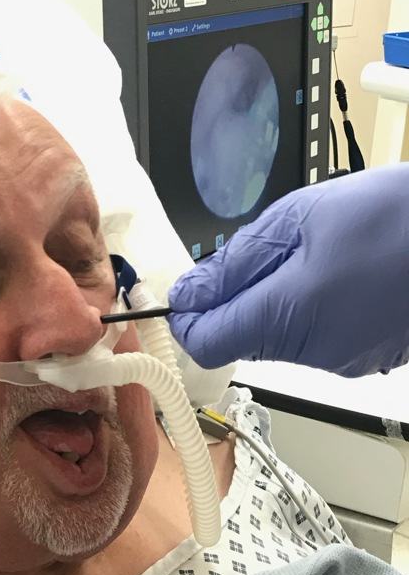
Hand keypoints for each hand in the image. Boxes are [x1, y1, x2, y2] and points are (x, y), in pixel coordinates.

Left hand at [168, 165, 408, 376]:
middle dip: (234, 299)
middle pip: (240, 338)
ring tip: (308, 252)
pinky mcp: (364, 356)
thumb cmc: (390, 215)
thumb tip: (187, 295)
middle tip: (258, 251)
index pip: (205, 343)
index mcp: (287, 318)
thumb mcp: (297, 220)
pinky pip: (314, 337)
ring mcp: (342, 359)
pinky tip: (334, 271)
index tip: (188, 289)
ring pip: (277, 337)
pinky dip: (308, 308)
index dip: (186, 317)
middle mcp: (313, 353)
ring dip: (272, 299)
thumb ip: (233, 264)